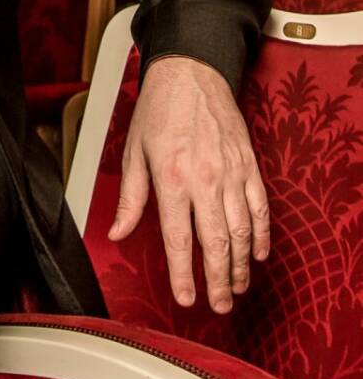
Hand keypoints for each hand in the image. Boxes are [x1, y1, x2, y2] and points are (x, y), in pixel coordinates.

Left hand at [108, 55, 269, 312]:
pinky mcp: (248, 164)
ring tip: (237, 287)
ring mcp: (231, 172)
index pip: (179, 239)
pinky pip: (260, 207)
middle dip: (219, 280)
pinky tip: (257, 254)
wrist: (190, 73)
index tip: (186, 298)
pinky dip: (261, 234)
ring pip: (241, 230)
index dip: (183, 275)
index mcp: (171, 177)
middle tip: (219, 305)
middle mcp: (204, 178)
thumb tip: (117, 233)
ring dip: (241, 264)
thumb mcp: (134, 152)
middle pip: (216, 243)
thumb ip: (130, 198)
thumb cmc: (158, 110)